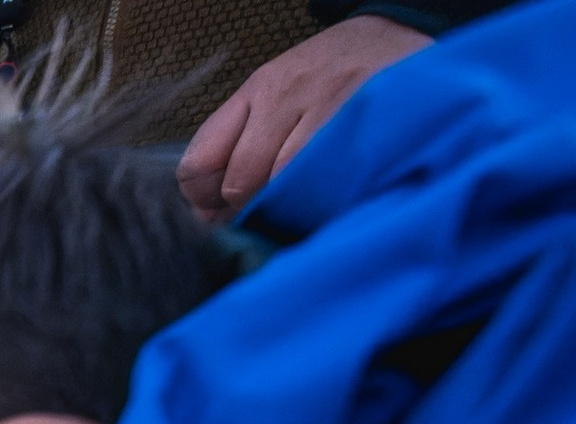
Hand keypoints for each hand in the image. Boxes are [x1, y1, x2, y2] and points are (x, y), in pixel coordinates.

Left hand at [178, 15, 428, 220]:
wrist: (398, 34)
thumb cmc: (332, 77)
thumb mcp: (276, 96)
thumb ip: (238, 147)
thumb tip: (210, 216)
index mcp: (254, 91)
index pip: (198, 163)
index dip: (203, 200)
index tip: (220, 210)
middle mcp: (282, 94)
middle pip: (238, 182)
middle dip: (248, 208)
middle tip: (270, 207)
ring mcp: (323, 104)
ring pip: (278, 185)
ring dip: (285, 206)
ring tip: (302, 198)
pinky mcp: (357, 119)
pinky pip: (320, 180)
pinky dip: (316, 198)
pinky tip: (325, 191)